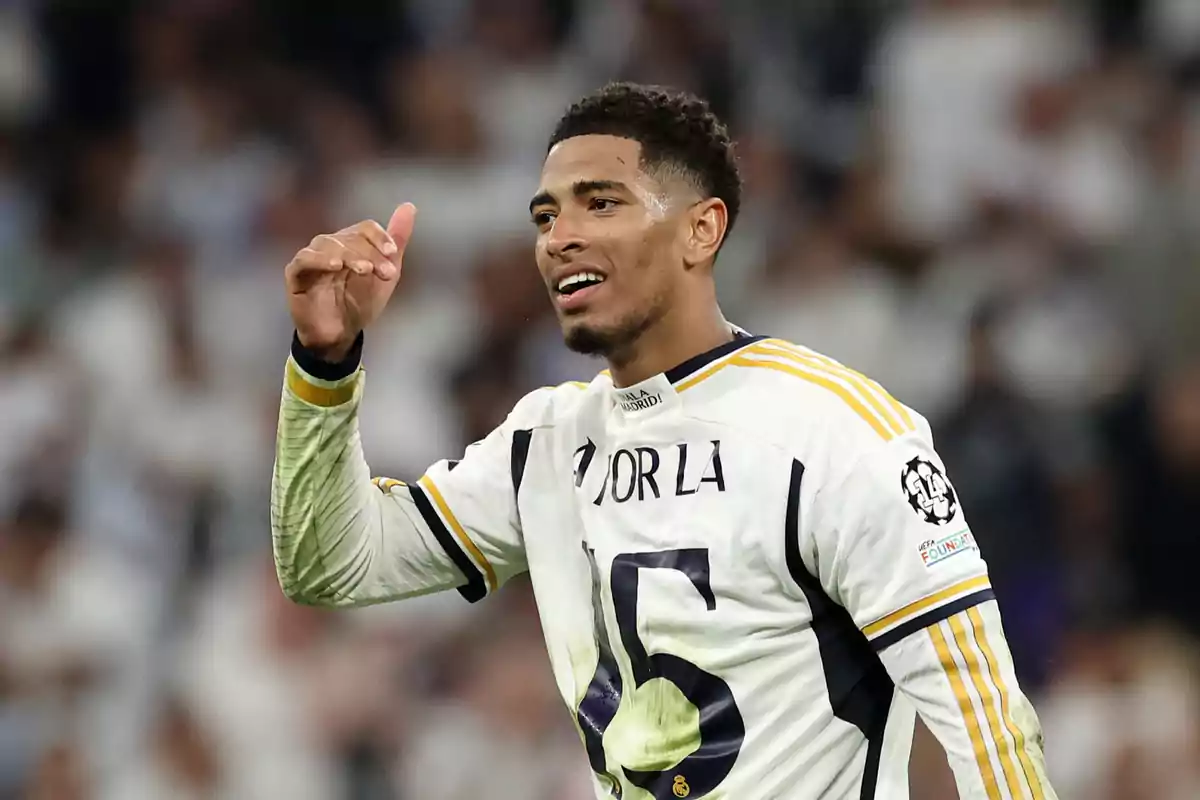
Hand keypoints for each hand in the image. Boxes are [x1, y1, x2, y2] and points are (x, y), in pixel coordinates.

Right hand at [285, 204, 416, 361]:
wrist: (341, 335)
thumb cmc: (360, 303)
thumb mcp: (385, 274)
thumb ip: (396, 241)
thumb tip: (409, 206)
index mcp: (350, 243)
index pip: (364, 228)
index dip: (380, 237)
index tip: (393, 254)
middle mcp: (329, 245)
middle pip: (348, 237)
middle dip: (370, 253)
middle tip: (386, 273)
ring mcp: (310, 258)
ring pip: (327, 244)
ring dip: (349, 255)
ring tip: (365, 269)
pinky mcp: (295, 274)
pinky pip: (303, 259)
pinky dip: (319, 259)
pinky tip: (335, 266)